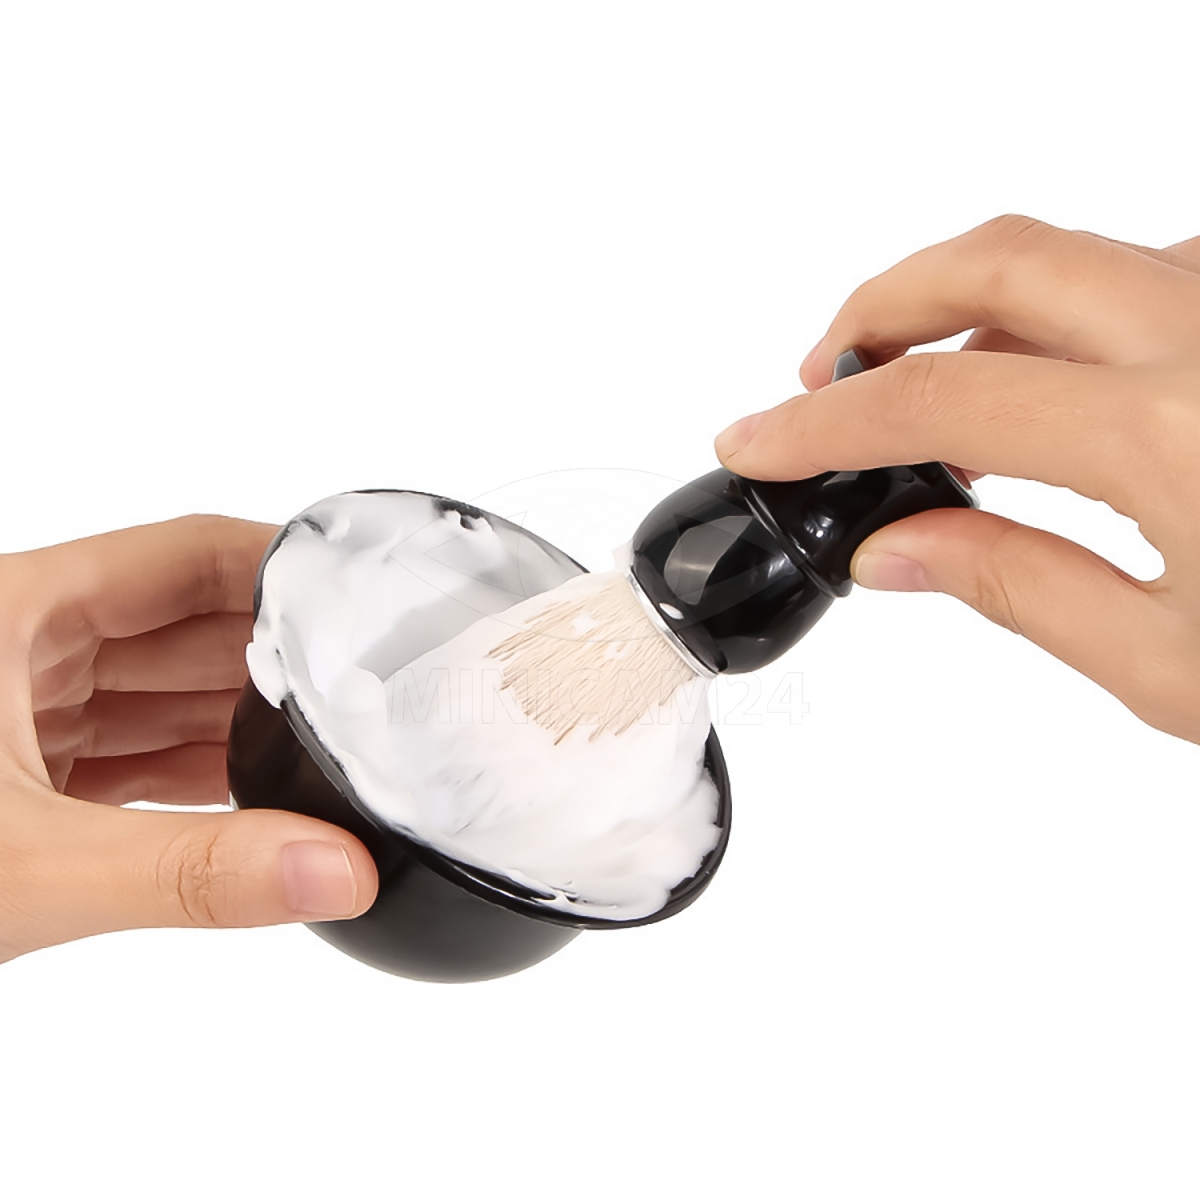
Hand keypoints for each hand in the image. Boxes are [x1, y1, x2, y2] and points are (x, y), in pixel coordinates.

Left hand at [0, 516, 377, 962]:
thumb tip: (330, 871)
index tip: (360, 589)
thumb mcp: (19, 864)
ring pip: (156, 695)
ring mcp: (11, 710)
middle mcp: (15, 646)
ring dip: (235, 725)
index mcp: (11, 611)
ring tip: (323, 748)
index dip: (277, 565)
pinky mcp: (9, 776)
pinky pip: (124, 756)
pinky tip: (248, 799)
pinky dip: (188, 778)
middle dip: (272, 659)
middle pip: (182, 624)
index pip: (182, 555)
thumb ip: (188, 874)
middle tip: (363, 689)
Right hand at [714, 215, 1199, 743]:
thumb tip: (899, 549)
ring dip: (969, 300)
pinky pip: (1142, 271)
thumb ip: (1021, 588)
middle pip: (998, 261)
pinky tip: (1036, 376)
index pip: (939, 402)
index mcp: (1175, 436)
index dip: (822, 422)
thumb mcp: (1174, 666)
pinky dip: (1059, 305)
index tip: (758, 441)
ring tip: (917, 383)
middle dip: (882, 307)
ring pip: (1075, 252)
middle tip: (822, 372)